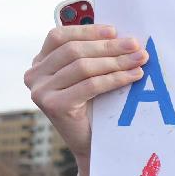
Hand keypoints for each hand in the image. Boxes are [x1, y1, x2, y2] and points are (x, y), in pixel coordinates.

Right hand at [24, 24, 148, 175]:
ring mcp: (40, 91)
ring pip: (83, 66)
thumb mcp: (88, 75)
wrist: (90, 144)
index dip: (88, 31)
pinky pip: (90, 85)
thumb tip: (121, 34)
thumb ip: (92, 54)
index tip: (115, 31)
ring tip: (140, 59)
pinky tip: (133, 75)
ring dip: (116, 61)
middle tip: (136, 46)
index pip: (59, 36)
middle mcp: (34, 75)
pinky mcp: (52, 105)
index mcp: (40, 62)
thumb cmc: (93, 105)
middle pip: (74, 51)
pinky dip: (115, 78)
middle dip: (109, 47)